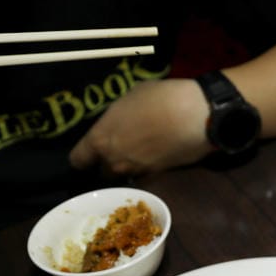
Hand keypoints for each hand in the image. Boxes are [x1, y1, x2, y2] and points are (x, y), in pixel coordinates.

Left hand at [69, 78, 212, 176]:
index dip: (83, 156)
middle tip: (119, 149)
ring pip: (124, 176)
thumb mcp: (128, 99)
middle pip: (102, 172)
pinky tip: (156, 155)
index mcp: (100, 140)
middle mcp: (114, 160)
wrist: (197, 116)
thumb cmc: (160, 98)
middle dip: (107, 163)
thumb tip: (118, 124)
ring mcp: (137, 171)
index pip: (78, 160)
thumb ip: (116, 118)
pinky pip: (144, 176)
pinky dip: (146, 169)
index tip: (90, 151)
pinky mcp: (159, 175)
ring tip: (139, 153)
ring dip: (127, 167)